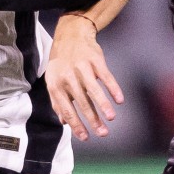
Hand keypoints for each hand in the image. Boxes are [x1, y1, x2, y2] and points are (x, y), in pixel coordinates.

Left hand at [47, 15, 123, 140]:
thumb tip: (64, 122)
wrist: (71, 35)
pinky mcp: (95, 60)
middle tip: (103, 133)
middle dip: (93, 120)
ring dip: (103, 105)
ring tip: (111, 118)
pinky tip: (119, 100)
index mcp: (55, 85)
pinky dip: (113, 88)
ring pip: (94, 90)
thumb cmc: (61, 63)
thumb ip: (57, 102)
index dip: (76, 125)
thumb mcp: (53, 81)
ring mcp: (81, 68)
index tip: (86, 137)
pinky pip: (105, 76)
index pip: (67, 110)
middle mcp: (67, 77)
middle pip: (82, 103)